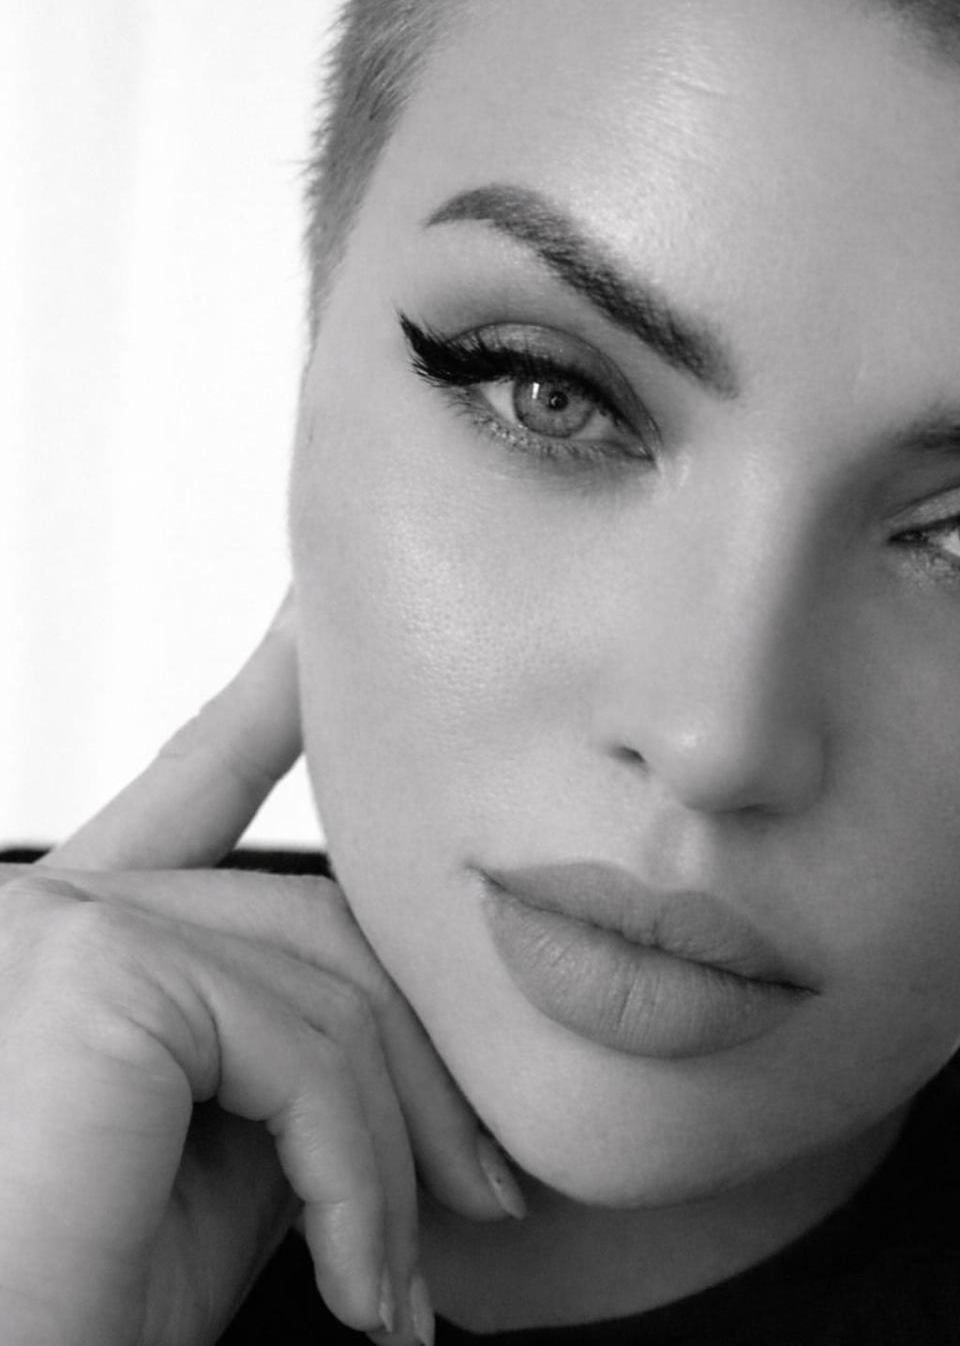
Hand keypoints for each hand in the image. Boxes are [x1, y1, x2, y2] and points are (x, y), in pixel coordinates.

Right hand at [0, 595, 520, 1345]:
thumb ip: (279, 1058)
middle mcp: (40, 898)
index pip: (190, 788)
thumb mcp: (215, 1167)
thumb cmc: (83, 1307)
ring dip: (393, 1157)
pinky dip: (358, 1182)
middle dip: (414, 1059)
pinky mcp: (87, 960)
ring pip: (322, 988)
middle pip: (308, 921)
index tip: (319, 625)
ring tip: (396, 1293)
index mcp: (64, 937)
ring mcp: (53, 917)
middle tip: (487, 1193)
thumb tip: (384, 1043)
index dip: (267, 700)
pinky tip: (356, 1289)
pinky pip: (302, 1047)